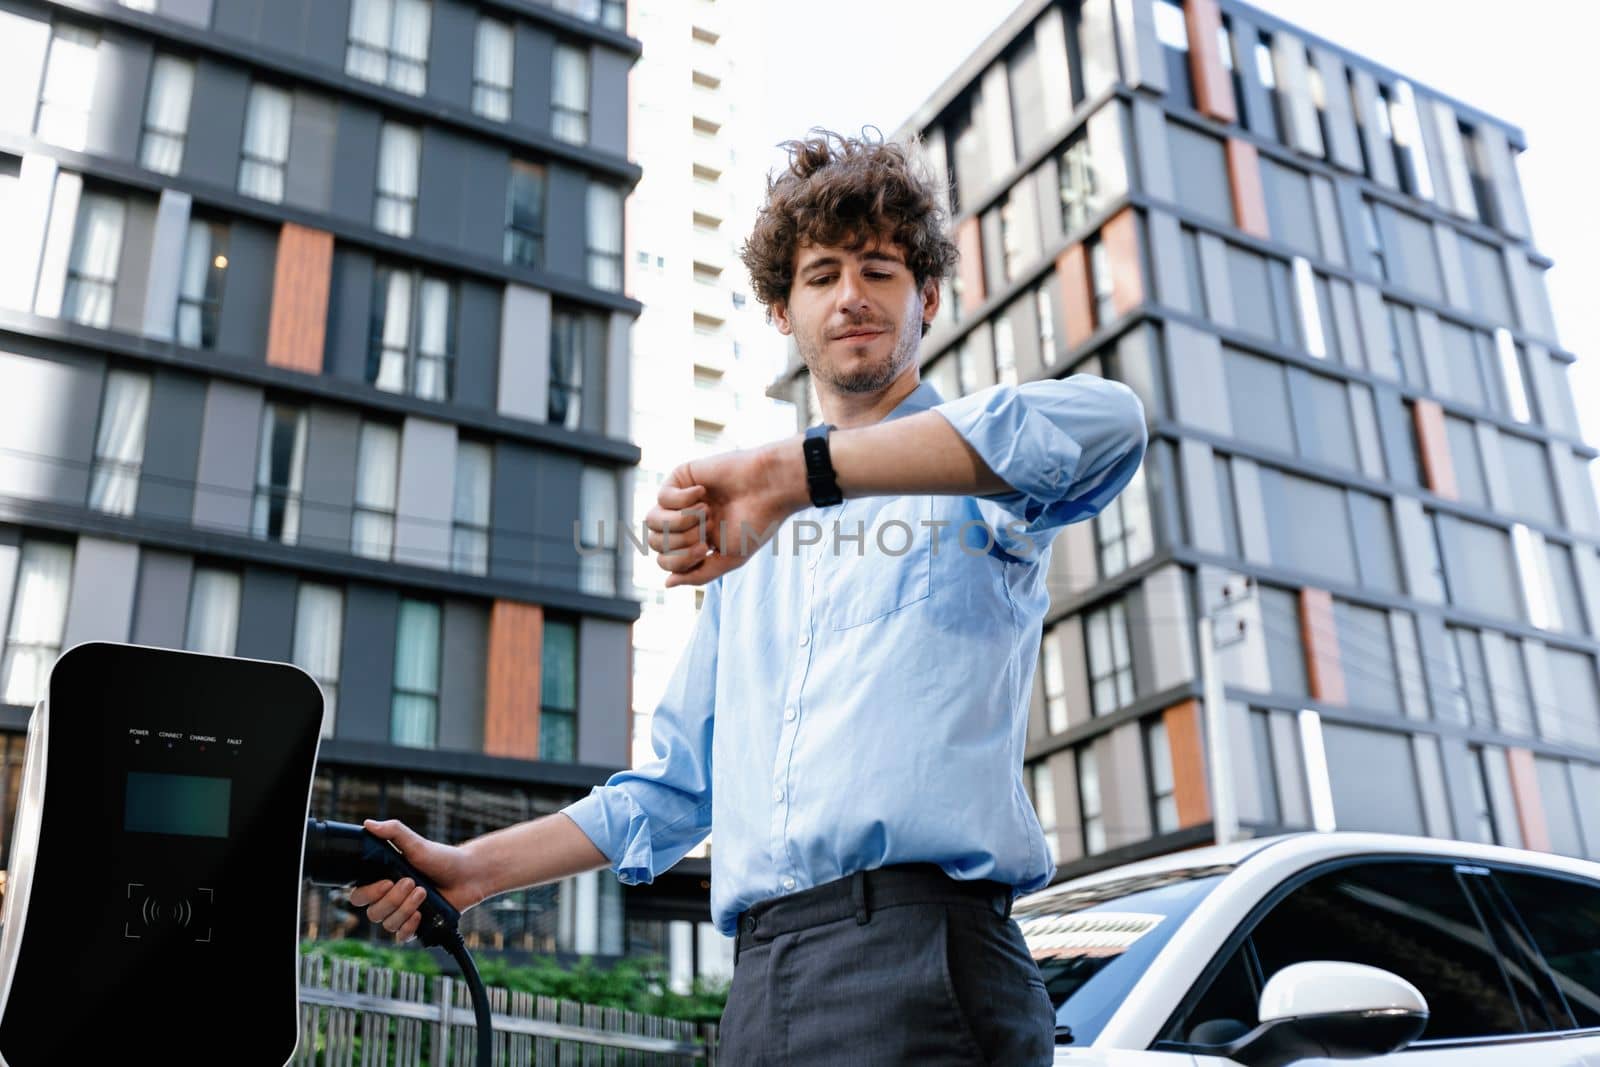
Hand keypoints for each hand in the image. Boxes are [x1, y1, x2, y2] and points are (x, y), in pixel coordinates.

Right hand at [347, 819, 483, 943]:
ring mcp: (402, 913)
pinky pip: (401, 937)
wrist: (468, 875)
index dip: (369, 893)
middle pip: (373, 913)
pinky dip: (409, 928)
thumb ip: (393, 832)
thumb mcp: (416, 843)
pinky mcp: (416, 926)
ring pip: (387, 924)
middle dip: (394, 899)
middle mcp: (389, 899)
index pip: (359, 896)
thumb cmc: (441, 857)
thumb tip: (368, 824)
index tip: (388, 881)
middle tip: (413, 882)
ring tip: (424, 892)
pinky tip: (420, 914)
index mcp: (383, 880)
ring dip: (405, 909)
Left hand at [646, 436, 808, 587]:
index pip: (665, 560)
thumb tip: (667, 584)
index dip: (680, 560)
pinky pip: (662, 496)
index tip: (705, 548)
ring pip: (651, 520)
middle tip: (707, 529)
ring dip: (679, 521)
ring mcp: (680, 499)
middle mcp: (684, 521)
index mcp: (695, 541)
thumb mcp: (729, 559)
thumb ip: (698, 575)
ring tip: (705, 512)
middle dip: (680, 540)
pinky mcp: (681, 477)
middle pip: (654, 542)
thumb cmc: (756, 523)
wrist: (770, 489)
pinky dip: (683, 500)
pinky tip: (703, 492)